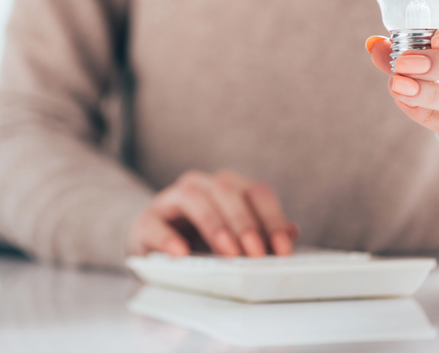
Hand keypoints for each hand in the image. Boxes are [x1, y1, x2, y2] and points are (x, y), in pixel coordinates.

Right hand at [128, 169, 298, 257]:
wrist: (153, 240)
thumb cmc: (200, 238)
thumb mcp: (234, 237)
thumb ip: (262, 233)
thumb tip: (292, 231)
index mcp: (228, 187)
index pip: (256, 192)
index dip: (272, 219)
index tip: (282, 248)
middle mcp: (201, 185)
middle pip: (227, 191)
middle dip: (245, 223)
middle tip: (255, 253)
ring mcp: (171, 199)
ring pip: (193, 197)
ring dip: (214, 224)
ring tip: (227, 252)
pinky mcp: (147, 219)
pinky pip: (155, 223)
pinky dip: (168, 238)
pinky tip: (180, 253)